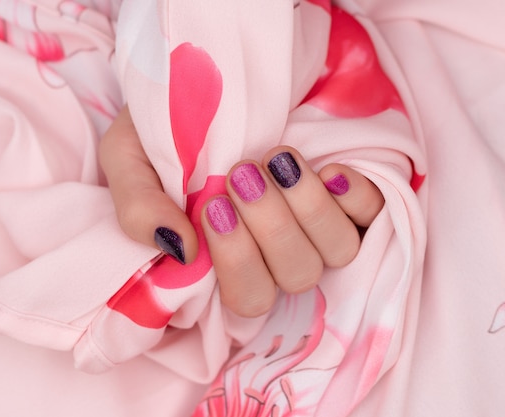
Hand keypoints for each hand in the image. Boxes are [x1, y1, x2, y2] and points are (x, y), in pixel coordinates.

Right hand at [100, 106, 383, 316]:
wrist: (207, 74)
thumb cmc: (166, 125)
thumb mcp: (129, 156)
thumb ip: (138, 207)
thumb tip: (179, 250)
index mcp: (227, 257)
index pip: (248, 298)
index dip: (239, 264)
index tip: (215, 207)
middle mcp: (279, 248)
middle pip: (296, 275)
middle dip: (272, 229)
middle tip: (243, 175)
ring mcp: (318, 222)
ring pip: (338, 249)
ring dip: (309, 208)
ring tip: (278, 161)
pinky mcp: (349, 193)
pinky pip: (375, 212)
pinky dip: (355, 195)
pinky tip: (328, 168)